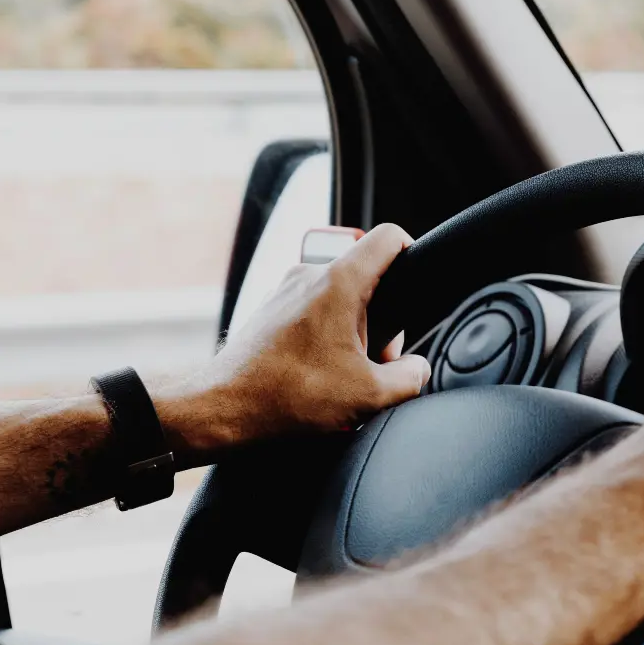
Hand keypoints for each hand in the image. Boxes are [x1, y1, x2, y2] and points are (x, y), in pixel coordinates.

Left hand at [152, 224, 430, 464]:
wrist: (226, 406)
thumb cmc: (288, 395)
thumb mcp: (369, 394)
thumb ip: (410, 377)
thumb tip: (417, 369)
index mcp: (339, 283)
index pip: (388, 238)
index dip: (411, 251)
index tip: (415, 281)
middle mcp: (309, 275)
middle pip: (366, 277)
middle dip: (382, 319)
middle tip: (375, 359)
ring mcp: (285, 290)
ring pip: (338, 296)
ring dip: (352, 331)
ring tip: (343, 373)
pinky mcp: (270, 309)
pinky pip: (312, 311)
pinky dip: (325, 336)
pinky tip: (319, 373)